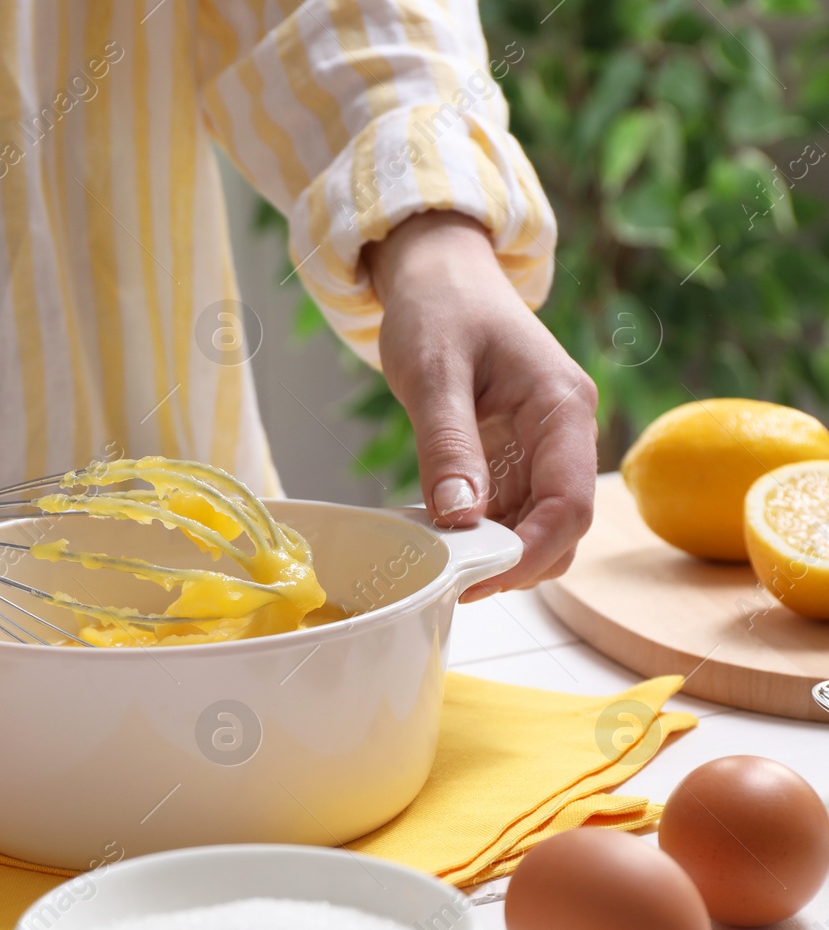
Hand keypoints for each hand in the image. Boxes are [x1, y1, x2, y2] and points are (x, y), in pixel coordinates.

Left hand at [363, 212, 597, 599]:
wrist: (440, 276)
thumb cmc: (441, 307)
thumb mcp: (433, 371)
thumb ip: (447, 445)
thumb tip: (459, 519)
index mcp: (562, 407)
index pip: (570, 503)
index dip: (530, 552)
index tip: (474, 577)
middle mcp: (564, 434)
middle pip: (562, 529)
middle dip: (513, 563)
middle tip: (445, 576)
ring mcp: (542, 449)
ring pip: (537, 529)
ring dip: (493, 553)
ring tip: (434, 555)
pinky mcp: (516, 457)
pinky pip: (509, 513)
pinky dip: (478, 533)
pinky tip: (435, 532)